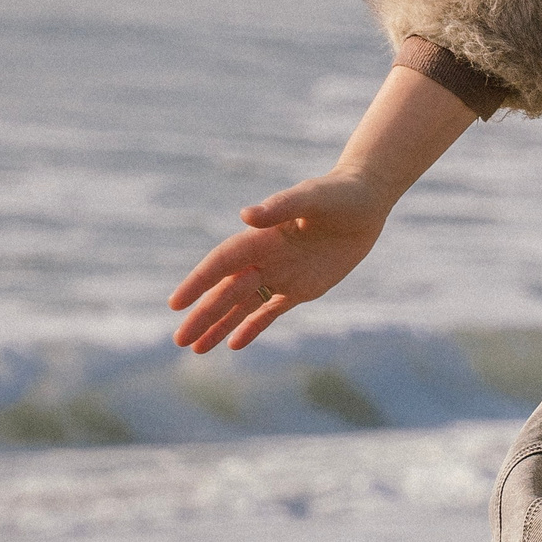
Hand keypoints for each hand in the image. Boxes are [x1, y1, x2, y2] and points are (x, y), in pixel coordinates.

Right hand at [169, 171, 392, 352]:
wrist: (365, 202)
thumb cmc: (338, 194)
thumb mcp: (311, 197)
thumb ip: (280, 207)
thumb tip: (246, 216)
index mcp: (261, 237)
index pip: (222, 263)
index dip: (199, 283)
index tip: (176, 303)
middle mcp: (265, 258)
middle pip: (227, 291)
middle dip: (204, 315)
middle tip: (179, 339)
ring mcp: (281, 274)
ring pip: (243, 306)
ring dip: (220, 325)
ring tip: (195, 348)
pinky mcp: (302, 288)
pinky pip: (271, 311)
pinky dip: (252, 327)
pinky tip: (233, 344)